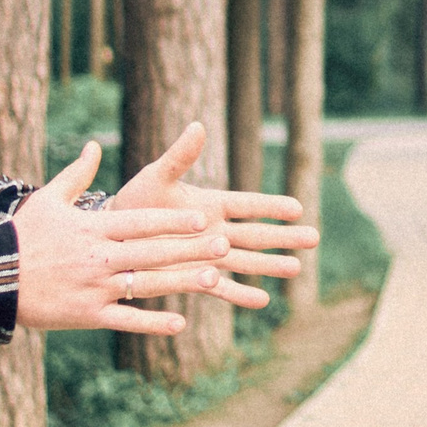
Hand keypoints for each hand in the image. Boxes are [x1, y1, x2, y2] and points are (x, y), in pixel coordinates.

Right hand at [13, 142, 228, 335]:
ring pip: (145, 284)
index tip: (204, 219)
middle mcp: (98, 257)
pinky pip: (125, 319)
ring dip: (180, 283)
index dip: (173, 221)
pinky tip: (179, 323)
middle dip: (189, 249)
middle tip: (224, 245)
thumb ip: (77, 174)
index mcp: (92, 228)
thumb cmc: (21, 236)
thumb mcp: (47, 200)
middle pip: (151, 251)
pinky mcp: (86, 315)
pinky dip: (151, 322)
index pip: (141, 222)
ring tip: (213, 280)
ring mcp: (93, 288)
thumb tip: (93, 145)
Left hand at [110, 121, 317, 313]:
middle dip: (284, 238)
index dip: (271, 207)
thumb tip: (197, 126)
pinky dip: (239, 294)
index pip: (247, 205)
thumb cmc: (135, 202)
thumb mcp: (156, 177)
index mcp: (210, 204)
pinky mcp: (192, 277)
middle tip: (314, 238)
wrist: (112, 236)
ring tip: (296, 268)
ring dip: (269, 266)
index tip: (298, 208)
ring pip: (245, 261)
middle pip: (256, 235)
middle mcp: (215, 231)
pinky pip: (219, 288)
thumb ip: (180, 157)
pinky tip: (262, 301)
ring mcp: (206, 256)